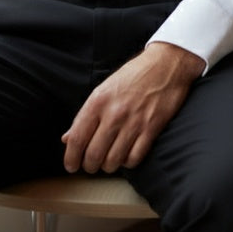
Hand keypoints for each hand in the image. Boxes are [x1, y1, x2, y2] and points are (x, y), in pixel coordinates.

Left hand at [61, 42, 203, 173]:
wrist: (164, 65)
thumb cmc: (132, 76)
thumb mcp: (103, 89)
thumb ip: (85, 115)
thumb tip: (67, 138)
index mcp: (98, 101)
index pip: (78, 137)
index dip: (71, 157)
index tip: (71, 166)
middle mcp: (113, 113)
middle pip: (94, 154)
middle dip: (89, 166)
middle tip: (90, 165)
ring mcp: (133, 122)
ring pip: (113, 161)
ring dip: (108, 166)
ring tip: (108, 160)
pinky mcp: (151, 130)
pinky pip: (134, 159)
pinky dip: (128, 163)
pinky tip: (126, 155)